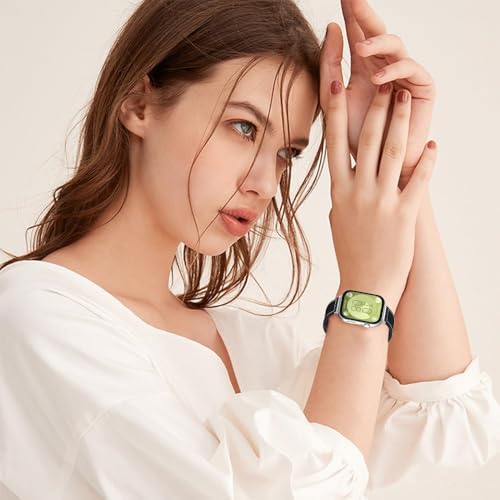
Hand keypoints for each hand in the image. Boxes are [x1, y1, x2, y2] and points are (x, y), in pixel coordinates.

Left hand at [321, 0, 435, 189]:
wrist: (378, 169)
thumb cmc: (357, 138)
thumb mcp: (335, 100)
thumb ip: (330, 68)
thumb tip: (332, 28)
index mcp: (363, 69)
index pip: (355, 34)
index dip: (349, 14)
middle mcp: (384, 67)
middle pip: (375, 31)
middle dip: (364, 13)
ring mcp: (404, 75)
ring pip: (395, 45)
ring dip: (377, 43)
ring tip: (359, 48)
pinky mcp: (421, 87)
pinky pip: (410, 69)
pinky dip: (394, 71)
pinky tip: (378, 78)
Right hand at [322, 78, 437, 310]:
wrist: (365, 284)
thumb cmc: (351, 252)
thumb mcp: (340, 218)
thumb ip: (344, 192)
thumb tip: (349, 174)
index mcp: (339, 190)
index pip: (335, 142)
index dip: (335, 111)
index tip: (336, 84)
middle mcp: (357, 191)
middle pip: (368, 139)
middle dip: (377, 107)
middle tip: (385, 84)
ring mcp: (381, 201)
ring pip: (393, 152)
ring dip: (401, 122)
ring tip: (406, 99)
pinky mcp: (404, 213)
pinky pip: (419, 180)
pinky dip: (428, 161)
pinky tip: (434, 145)